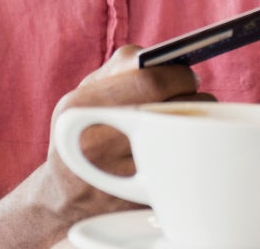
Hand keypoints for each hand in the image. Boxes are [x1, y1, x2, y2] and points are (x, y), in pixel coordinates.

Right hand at [44, 45, 214, 221]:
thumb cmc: (83, 131)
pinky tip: (173, 152)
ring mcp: (120, 178)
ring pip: (189, 140)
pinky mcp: (144, 200)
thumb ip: (122, 67)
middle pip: (175, 109)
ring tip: (180, 123)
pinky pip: (187, 167)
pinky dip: (190, 155)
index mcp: (80, 108)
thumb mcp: (85, 93)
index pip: (151, 82)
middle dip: (193, 98)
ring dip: (197, 126)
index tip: (187, 77)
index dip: (179, 75)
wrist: (62, 198)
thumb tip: (168, 60)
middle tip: (191, 97)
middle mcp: (97, 144)